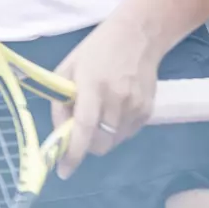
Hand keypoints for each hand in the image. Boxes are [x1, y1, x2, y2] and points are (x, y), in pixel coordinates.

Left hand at [48, 19, 162, 178]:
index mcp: (92, 86)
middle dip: (86, 146)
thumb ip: (61, 100)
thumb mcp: (68, 67)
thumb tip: (60, 132)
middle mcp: (116, 99)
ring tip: (98, 114)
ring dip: (101, 137)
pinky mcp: (148, 111)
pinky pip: (127, 134)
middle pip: (100, 142)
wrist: (138, 36)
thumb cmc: (96, 50)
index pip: (83, 126)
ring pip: (114, 141)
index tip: (64, 171)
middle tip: (78, 135)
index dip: (73, 152)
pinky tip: (113, 109)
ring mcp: (135, 106)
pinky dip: (116, 130)